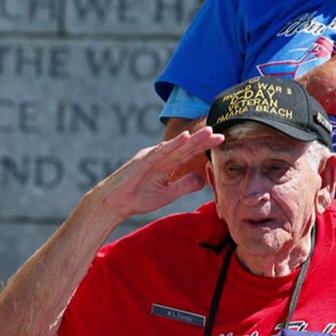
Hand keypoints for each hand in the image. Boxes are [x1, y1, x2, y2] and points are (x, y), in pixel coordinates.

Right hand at [92, 127, 223, 220]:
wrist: (115, 203)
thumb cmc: (137, 198)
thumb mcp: (167, 194)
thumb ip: (184, 185)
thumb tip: (203, 180)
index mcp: (166, 164)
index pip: (189, 153)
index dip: (204, 146)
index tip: (221, 141)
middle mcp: (160, 156)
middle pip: (185, 146)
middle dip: (202, 140)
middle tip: (220, 133)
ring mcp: (151, 156)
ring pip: (175, 146)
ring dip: (192, 139)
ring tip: (208, 132)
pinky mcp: (142, 160)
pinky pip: (160, 151)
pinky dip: (172, 144)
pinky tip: (185, 138)